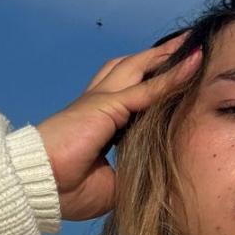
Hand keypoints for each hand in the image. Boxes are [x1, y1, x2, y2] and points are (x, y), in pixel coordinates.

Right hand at [35, 34, 201, 222]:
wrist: (40, 188)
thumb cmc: (66, 190)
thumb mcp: (111, 184)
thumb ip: (132, 172)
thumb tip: (157, 176)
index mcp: (99, 123)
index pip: (130, 94)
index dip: (151, 81)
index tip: (177, 76)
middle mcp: (99, 104)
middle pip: (133, 69)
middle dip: (158, 57)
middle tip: (187, 46)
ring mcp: (102, 100)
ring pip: (139, 68)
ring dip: (165, 55)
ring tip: (191, 44)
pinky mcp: (106, 105)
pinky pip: (148, 88)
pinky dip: (172, 75)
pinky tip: (193, 63)